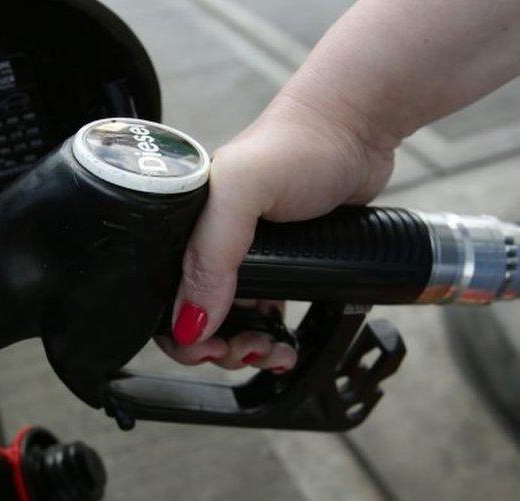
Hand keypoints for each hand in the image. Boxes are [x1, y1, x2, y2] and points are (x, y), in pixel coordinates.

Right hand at [158, 92, 393, 371]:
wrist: (358, 129)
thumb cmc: (298, 144)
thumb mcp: (242, 191)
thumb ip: (211, 255)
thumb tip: (190, 323)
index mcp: (185, 226)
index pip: (161, 294)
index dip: (177, 331)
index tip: (205, 348)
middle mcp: (209, 242)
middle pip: (194, 316)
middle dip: (214, 347)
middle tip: (243, 351)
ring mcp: (246, 254)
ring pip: (230, 321)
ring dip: (244, 348)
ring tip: (271, 351)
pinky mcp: (282, 262)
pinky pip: (265, 313)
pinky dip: (271, 337)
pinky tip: (284, 343)